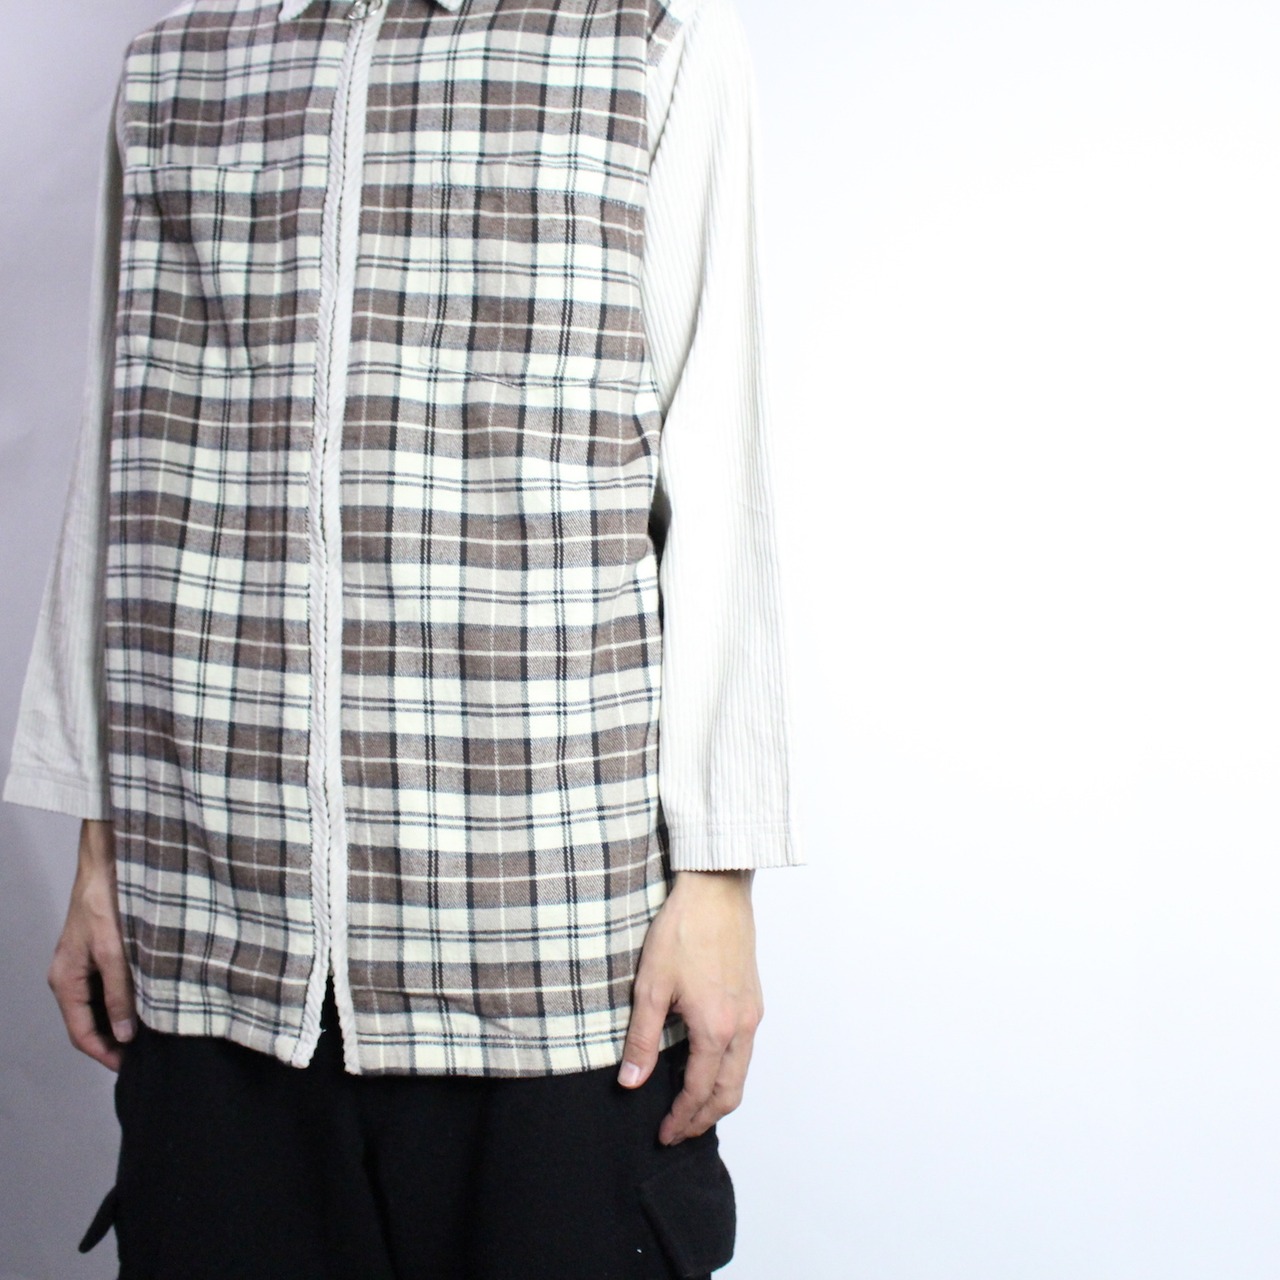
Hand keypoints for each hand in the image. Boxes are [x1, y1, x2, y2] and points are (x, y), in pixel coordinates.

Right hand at [48, 818, 135, 1070]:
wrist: (106, 865)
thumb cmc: (106, 903)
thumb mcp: (114, 952)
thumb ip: (120, 993)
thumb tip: (124, 1034)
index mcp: (65, 981)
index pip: (80, 1032)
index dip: (103, 1053)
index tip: (128, 1067)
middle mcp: (69, 977)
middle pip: (88, 1022)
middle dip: (112, 1040)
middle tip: (143, 1053)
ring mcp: (82, 965)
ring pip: (98, 1005)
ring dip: (119, 1020)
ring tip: (149, 1032)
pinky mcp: (97, 953)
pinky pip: (106, 987)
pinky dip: (123, 999)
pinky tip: (146, 1001)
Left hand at [617, 868, 762, 1144]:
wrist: (716, 891)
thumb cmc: (682, 931)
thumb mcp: (650, 986)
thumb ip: (641, 1039)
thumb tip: (631, 1081)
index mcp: (716, 1029)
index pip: (700, 1092)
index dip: (681, 1119)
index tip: (664, 1134)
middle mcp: (742, 1027)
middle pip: (730, 1093)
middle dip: (704, 1119)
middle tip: (679, 1132)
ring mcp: (752, 1012)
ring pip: (741, 1072)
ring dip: (718, 1098)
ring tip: (692, 1107)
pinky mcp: (753, 998)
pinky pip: (745, 1050)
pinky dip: (728, 1071)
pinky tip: (706, 1065)